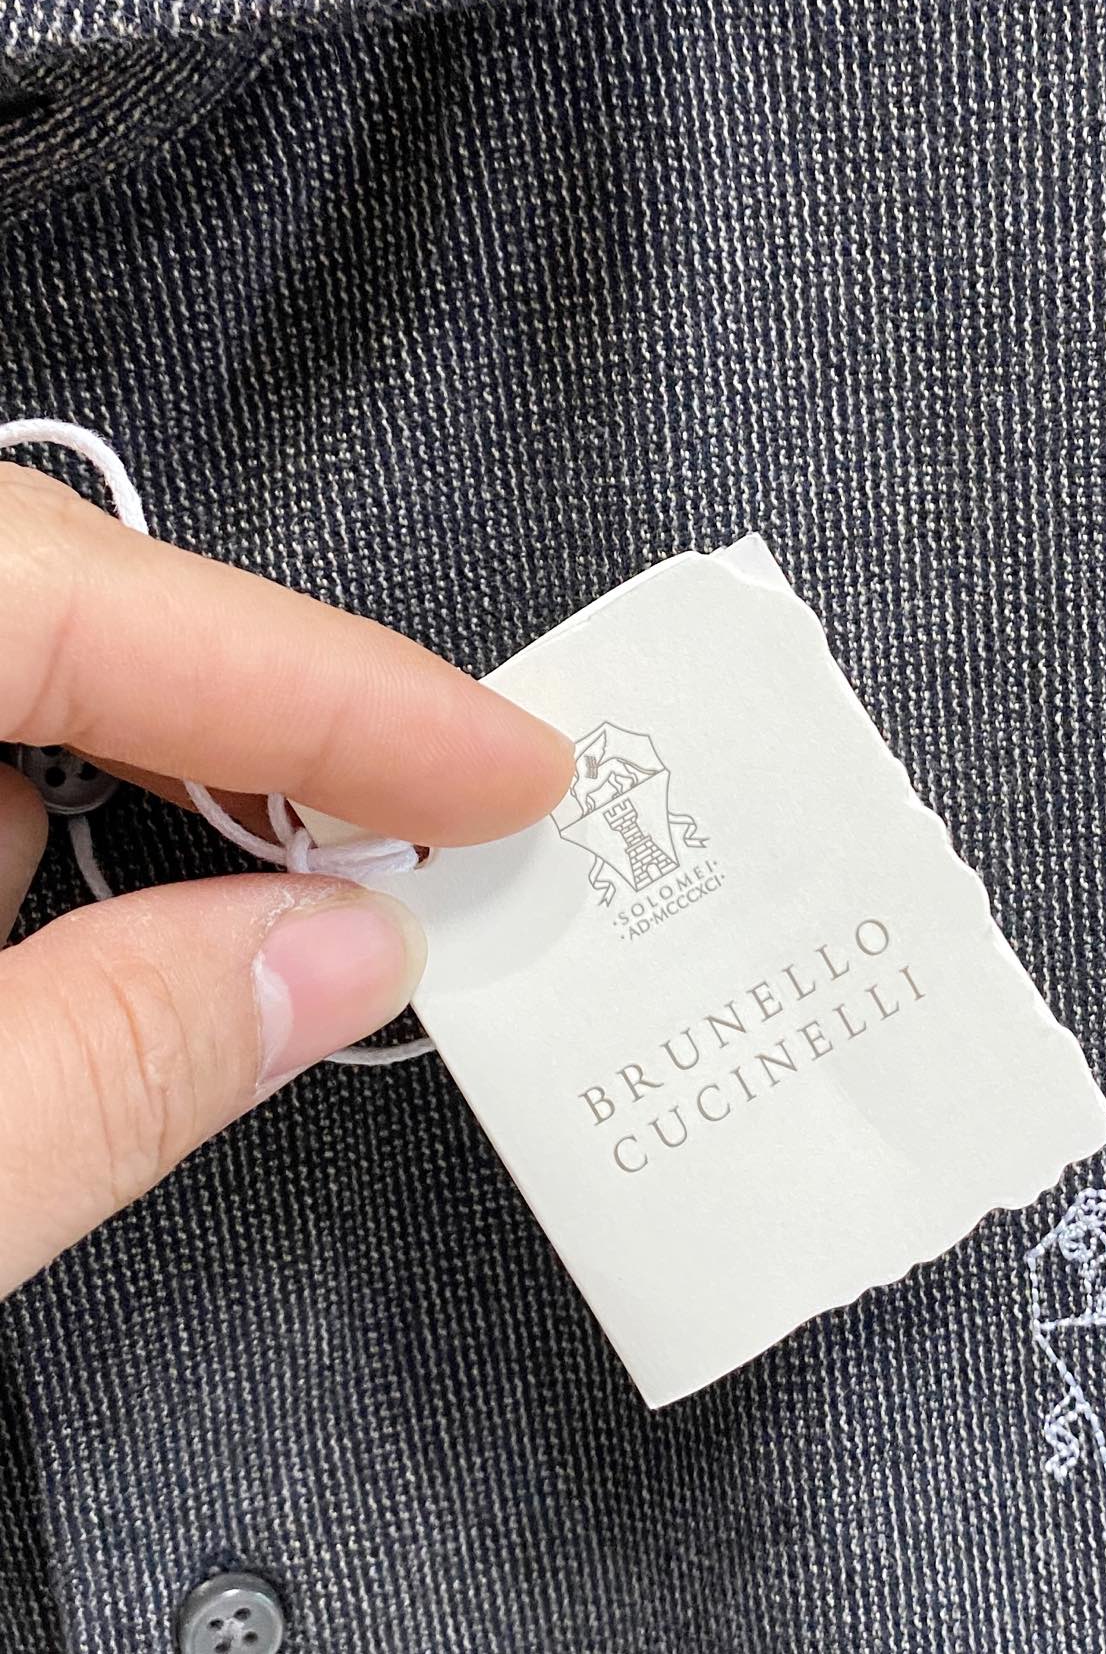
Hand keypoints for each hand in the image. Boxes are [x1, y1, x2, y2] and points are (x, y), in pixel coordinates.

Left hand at [0, 461, 571, 1294]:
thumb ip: (115, 1065)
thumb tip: (333, 956)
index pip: (62, 588)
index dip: (322, 683)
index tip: (508, 766)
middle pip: (37, 607)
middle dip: (228, 743)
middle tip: (418, 840)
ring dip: (85, 829)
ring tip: (191, 981)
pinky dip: (1, 874)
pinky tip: (14, 1002)